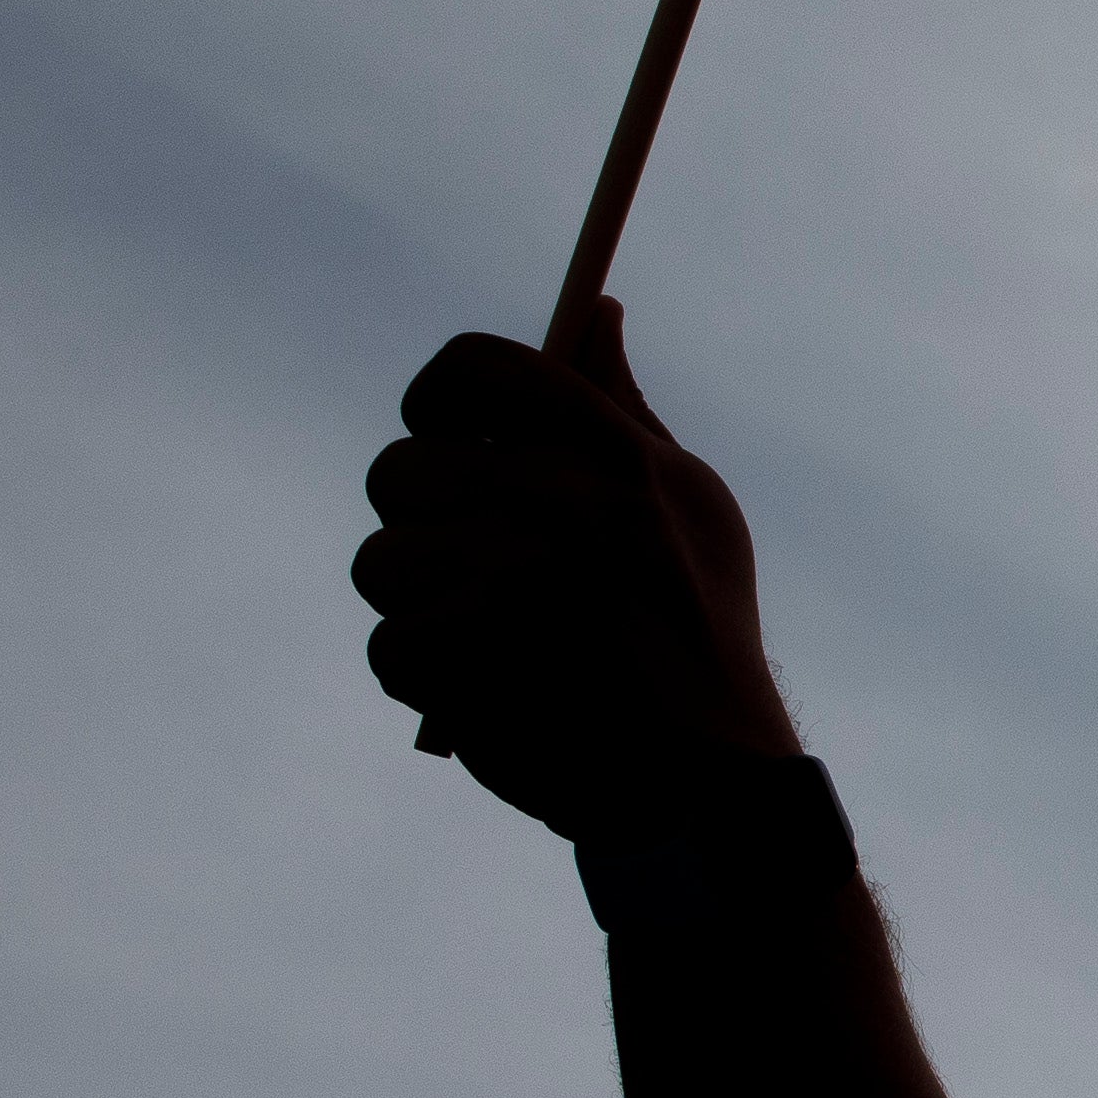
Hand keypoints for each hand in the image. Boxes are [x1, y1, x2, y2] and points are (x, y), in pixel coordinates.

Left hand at [352, 302, 801, 842]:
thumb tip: (597, 312)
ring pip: (382, 564)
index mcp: (618, 455)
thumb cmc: (698, 633)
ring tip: (485, 642)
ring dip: (418, 610)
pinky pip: (390, 644)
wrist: (716, 784)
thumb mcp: (688, 503)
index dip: (436, 398)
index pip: (478, 369)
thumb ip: (623, 410)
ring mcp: (521, 582)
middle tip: (473, 571)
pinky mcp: (477, 659)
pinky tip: (483, 692)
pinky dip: (426, 679)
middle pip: (401, 471)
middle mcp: (571, 504)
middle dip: (421, 527)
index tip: (445, 439)